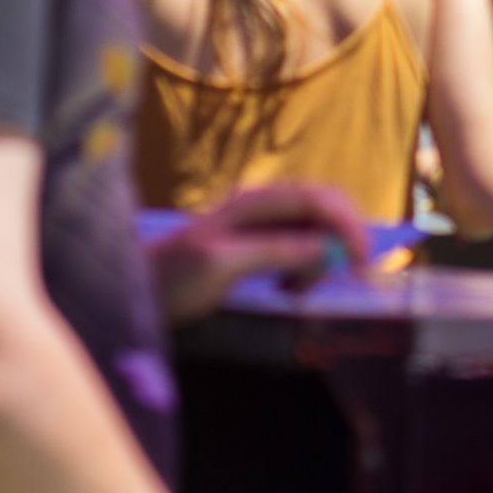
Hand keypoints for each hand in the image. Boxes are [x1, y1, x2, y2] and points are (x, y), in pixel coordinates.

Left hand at [146, 184, 371, 325]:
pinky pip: (302, 247)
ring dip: (323, 258)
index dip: (347, 225)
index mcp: (256, 201)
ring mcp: (263, 224)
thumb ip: (275, 250)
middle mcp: (265, 205)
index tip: (359, 262)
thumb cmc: (172, 277)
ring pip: (318, 229)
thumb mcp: (222, 263)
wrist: (133, 293)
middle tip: (345, 275)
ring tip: (301, 289)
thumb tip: (328, 248)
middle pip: (326, 208)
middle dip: (341, 239)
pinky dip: (308, 267)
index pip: (320, 199)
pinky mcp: (260, 244)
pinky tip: (291, 288)